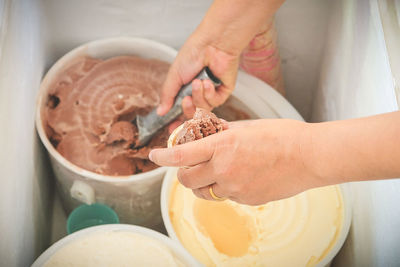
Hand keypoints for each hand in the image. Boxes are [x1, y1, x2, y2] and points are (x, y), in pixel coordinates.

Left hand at [150, 119, 318, 204]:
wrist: (310, 156)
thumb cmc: (282, 136)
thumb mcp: (247, 127)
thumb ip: (222, 134)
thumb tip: (206, 136)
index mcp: (223, 145)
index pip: (182, 154)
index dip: (163, 156)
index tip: (155, 155)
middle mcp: (225, 169)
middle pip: (186, 179)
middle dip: (183, 173)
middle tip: (188, 166)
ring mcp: (235, 188)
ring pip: (204, 192)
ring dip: (201, 183)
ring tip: (213, 172)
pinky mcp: (246, 199)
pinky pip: (225, 196)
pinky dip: (225, 188)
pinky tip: (240, 177)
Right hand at [157, 0, 285, 119]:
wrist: (212, 44)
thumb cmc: (193, 54)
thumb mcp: (174, 76)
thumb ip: (167, 95)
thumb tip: (160, 112)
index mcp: (185, 90)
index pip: (180, 112)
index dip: (176, 122)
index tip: (171, 129)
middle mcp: (199, 94)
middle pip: (193, 115)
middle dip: (188, 109)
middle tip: (186, 100)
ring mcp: (212, 94)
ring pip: (204, 109)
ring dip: (199, 96)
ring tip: (198, 81)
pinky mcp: (224, 92)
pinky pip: (215, 102)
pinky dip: (209, 93)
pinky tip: (208, 81)